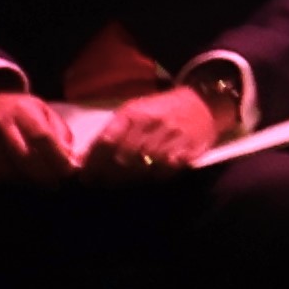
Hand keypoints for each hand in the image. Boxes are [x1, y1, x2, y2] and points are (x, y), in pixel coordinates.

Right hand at [0, 87, 78, 182]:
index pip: (42, 137)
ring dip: (26, 180)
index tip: (69, 172)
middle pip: (24, 157)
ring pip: (7, 171)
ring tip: (35, 180)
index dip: (57, 158)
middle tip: (55, 184)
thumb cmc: (18, 112)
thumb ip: (60, 134)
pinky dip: (5, 180)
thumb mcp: (43, 112)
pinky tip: (14, 176)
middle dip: (44, 175)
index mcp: (21, 109)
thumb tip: (72, 161)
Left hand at [79, 82, 221, 179]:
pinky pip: (164, 172)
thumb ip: (111, 132)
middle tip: (98, 184)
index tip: (85, 176)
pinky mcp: (188, 151)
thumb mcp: (134, 111)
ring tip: (117, 184)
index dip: (92, 162)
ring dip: (126, 180)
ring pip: (141, 168)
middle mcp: (152, 125)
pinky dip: (151, 179)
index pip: (107, 142)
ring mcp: (171, 139)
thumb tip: (83, 159)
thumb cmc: (162, 109)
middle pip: (122, 158)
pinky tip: (144, 179)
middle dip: (106, 175)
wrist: (205, 104)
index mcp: (134, 113)